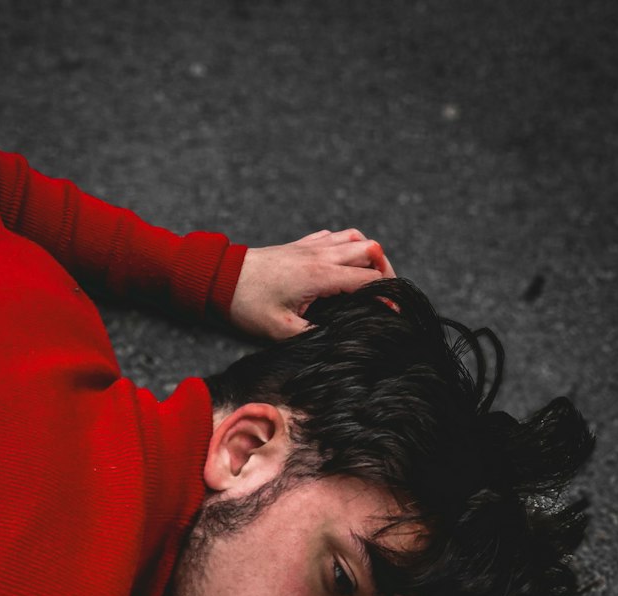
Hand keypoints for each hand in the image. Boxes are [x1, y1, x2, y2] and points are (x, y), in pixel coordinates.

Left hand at [230, 229, 395, 340]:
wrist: (222, 276)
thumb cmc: (248, 304)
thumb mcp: (280, 331)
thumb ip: (313, 335)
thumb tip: (338, 338)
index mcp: (320, 276)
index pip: (368, 281)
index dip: (387, 296)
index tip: (395, 313)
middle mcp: (321, 255)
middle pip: (371, 251)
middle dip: (387, 272)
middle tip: (388, 294)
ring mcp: (312, 246)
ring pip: (356, 238)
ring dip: (371, 256)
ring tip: (373, 278)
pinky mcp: (303, 243)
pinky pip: (337, 236)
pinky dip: (350, 246)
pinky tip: (346, 263)